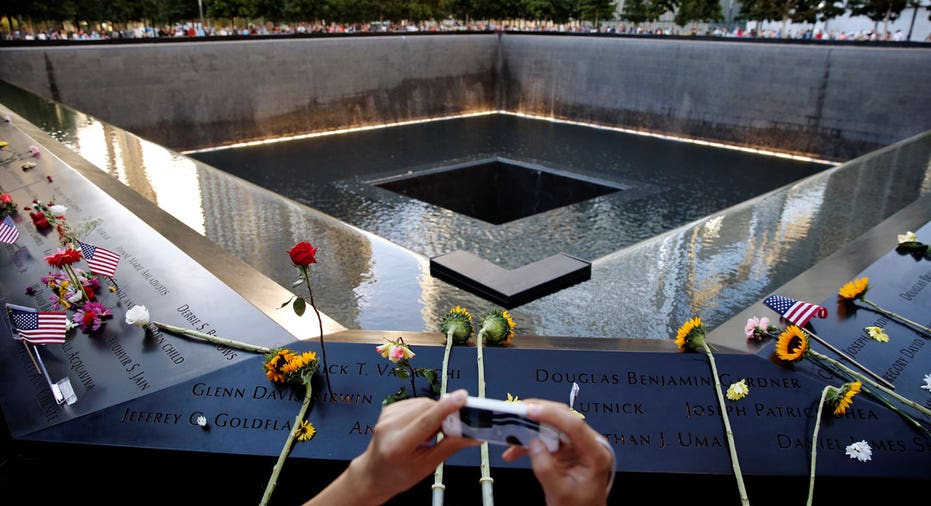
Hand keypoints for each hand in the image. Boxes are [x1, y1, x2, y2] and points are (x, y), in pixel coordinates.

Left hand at [305, 389, 477, 505]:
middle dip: (446, 414)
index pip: (426, 421)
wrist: (374, 474)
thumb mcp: (427, 466)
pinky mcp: (389, 408)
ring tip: (432, 434)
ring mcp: (387, 415)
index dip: (446, 408)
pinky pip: (416, 403)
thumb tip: (472, 435)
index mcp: (398, 446)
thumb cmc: (397, 474)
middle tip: (456, 427)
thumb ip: (450, 446)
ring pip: (424, 403)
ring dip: (435, 414)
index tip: (462, 398)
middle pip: (427, 409)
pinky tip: (423, 428)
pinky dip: (426, 412)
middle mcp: (389, 427)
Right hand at [502, 399, 614, 505]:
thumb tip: (533, 443)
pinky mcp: (567, 448)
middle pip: (563, 418)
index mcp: (596, 454)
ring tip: (511, 433)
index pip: (574, 425)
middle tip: (515, 412)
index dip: (551, 414)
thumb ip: (545, 467)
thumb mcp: (559, 492)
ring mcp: (578, 445)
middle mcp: (590, 444)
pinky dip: (530, 440)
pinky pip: (547, 436)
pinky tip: (515, 450)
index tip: (530, 410)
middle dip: (538, 413)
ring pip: (553, 424)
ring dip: (530, 427)